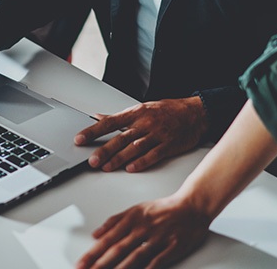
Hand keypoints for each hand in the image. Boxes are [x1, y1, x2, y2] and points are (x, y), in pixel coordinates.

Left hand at [74, 97, 206, 171]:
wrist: (195, 113)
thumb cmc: (168, 111)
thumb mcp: (143, 108)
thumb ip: (120, 116)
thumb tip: (98, 117)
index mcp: (136, 113)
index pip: (109, 122)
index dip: (93, 131)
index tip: (80, 138)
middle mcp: (145, 123)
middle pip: (121, 138)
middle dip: (105, 150)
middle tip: (92, 160)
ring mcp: (157, 135)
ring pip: (134, 148)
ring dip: (119, 159)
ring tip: (106, 167)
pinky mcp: (168, 146)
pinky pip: (153, 155)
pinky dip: (141, 162)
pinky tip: (131, 168)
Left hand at [77, 194, 210, 268]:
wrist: (192, 206)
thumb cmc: (163, 209)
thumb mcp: (136, 209)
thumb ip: (115, 221)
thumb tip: (95, 233)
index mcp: (132, 218)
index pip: (108, 238)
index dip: (93, 252)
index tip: (81, 263)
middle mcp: (143, 227)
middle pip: (118, 248)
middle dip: (100, 262)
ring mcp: (158, 237)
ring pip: (135, 255)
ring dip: (120, 268)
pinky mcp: (173, 246)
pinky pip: (158, 260)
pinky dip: (148, 268)